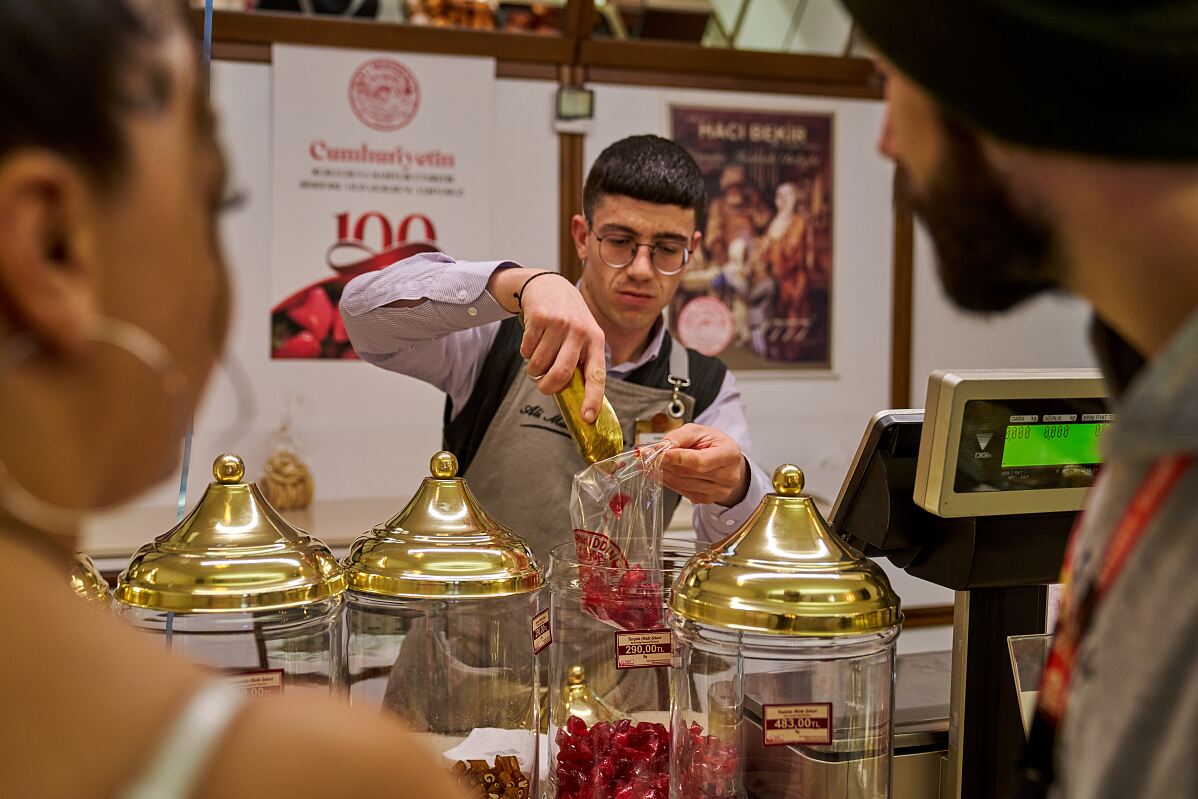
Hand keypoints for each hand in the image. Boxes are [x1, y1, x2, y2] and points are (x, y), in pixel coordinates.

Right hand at [489, 267, 606, 422]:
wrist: (549, 285)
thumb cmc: (567, 319)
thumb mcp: (583, 335)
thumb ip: (581, 361)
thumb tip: (576, 399)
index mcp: (596, 340)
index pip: (597, 375)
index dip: (592, 398)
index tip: (587, 418)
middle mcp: (581, 331)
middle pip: (561, 373)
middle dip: (547, 386)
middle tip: (542, 386)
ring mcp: (561, 323)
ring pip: (540, 363)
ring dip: (533, 368)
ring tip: (537, 358)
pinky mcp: (541, 317)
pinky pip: (527, 350)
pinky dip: (525, 352)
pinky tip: (532, 339)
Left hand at [660, 424, 749, 506]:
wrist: (725, 460)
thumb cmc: (714, 443)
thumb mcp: (699, 430)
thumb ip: (680, 436)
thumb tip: (661, 447)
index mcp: (729, 454)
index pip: (699, 461)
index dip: (677, 458)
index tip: (659, 454)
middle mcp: (727, 476)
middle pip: (687, 473)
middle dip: (665, 463)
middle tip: (650, 454)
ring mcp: (718, 491)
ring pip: (681, 484)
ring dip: (664, 472)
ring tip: (656, 461)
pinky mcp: (706, 499)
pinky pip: (681, 491)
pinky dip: (668, 481)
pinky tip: (665, 472)